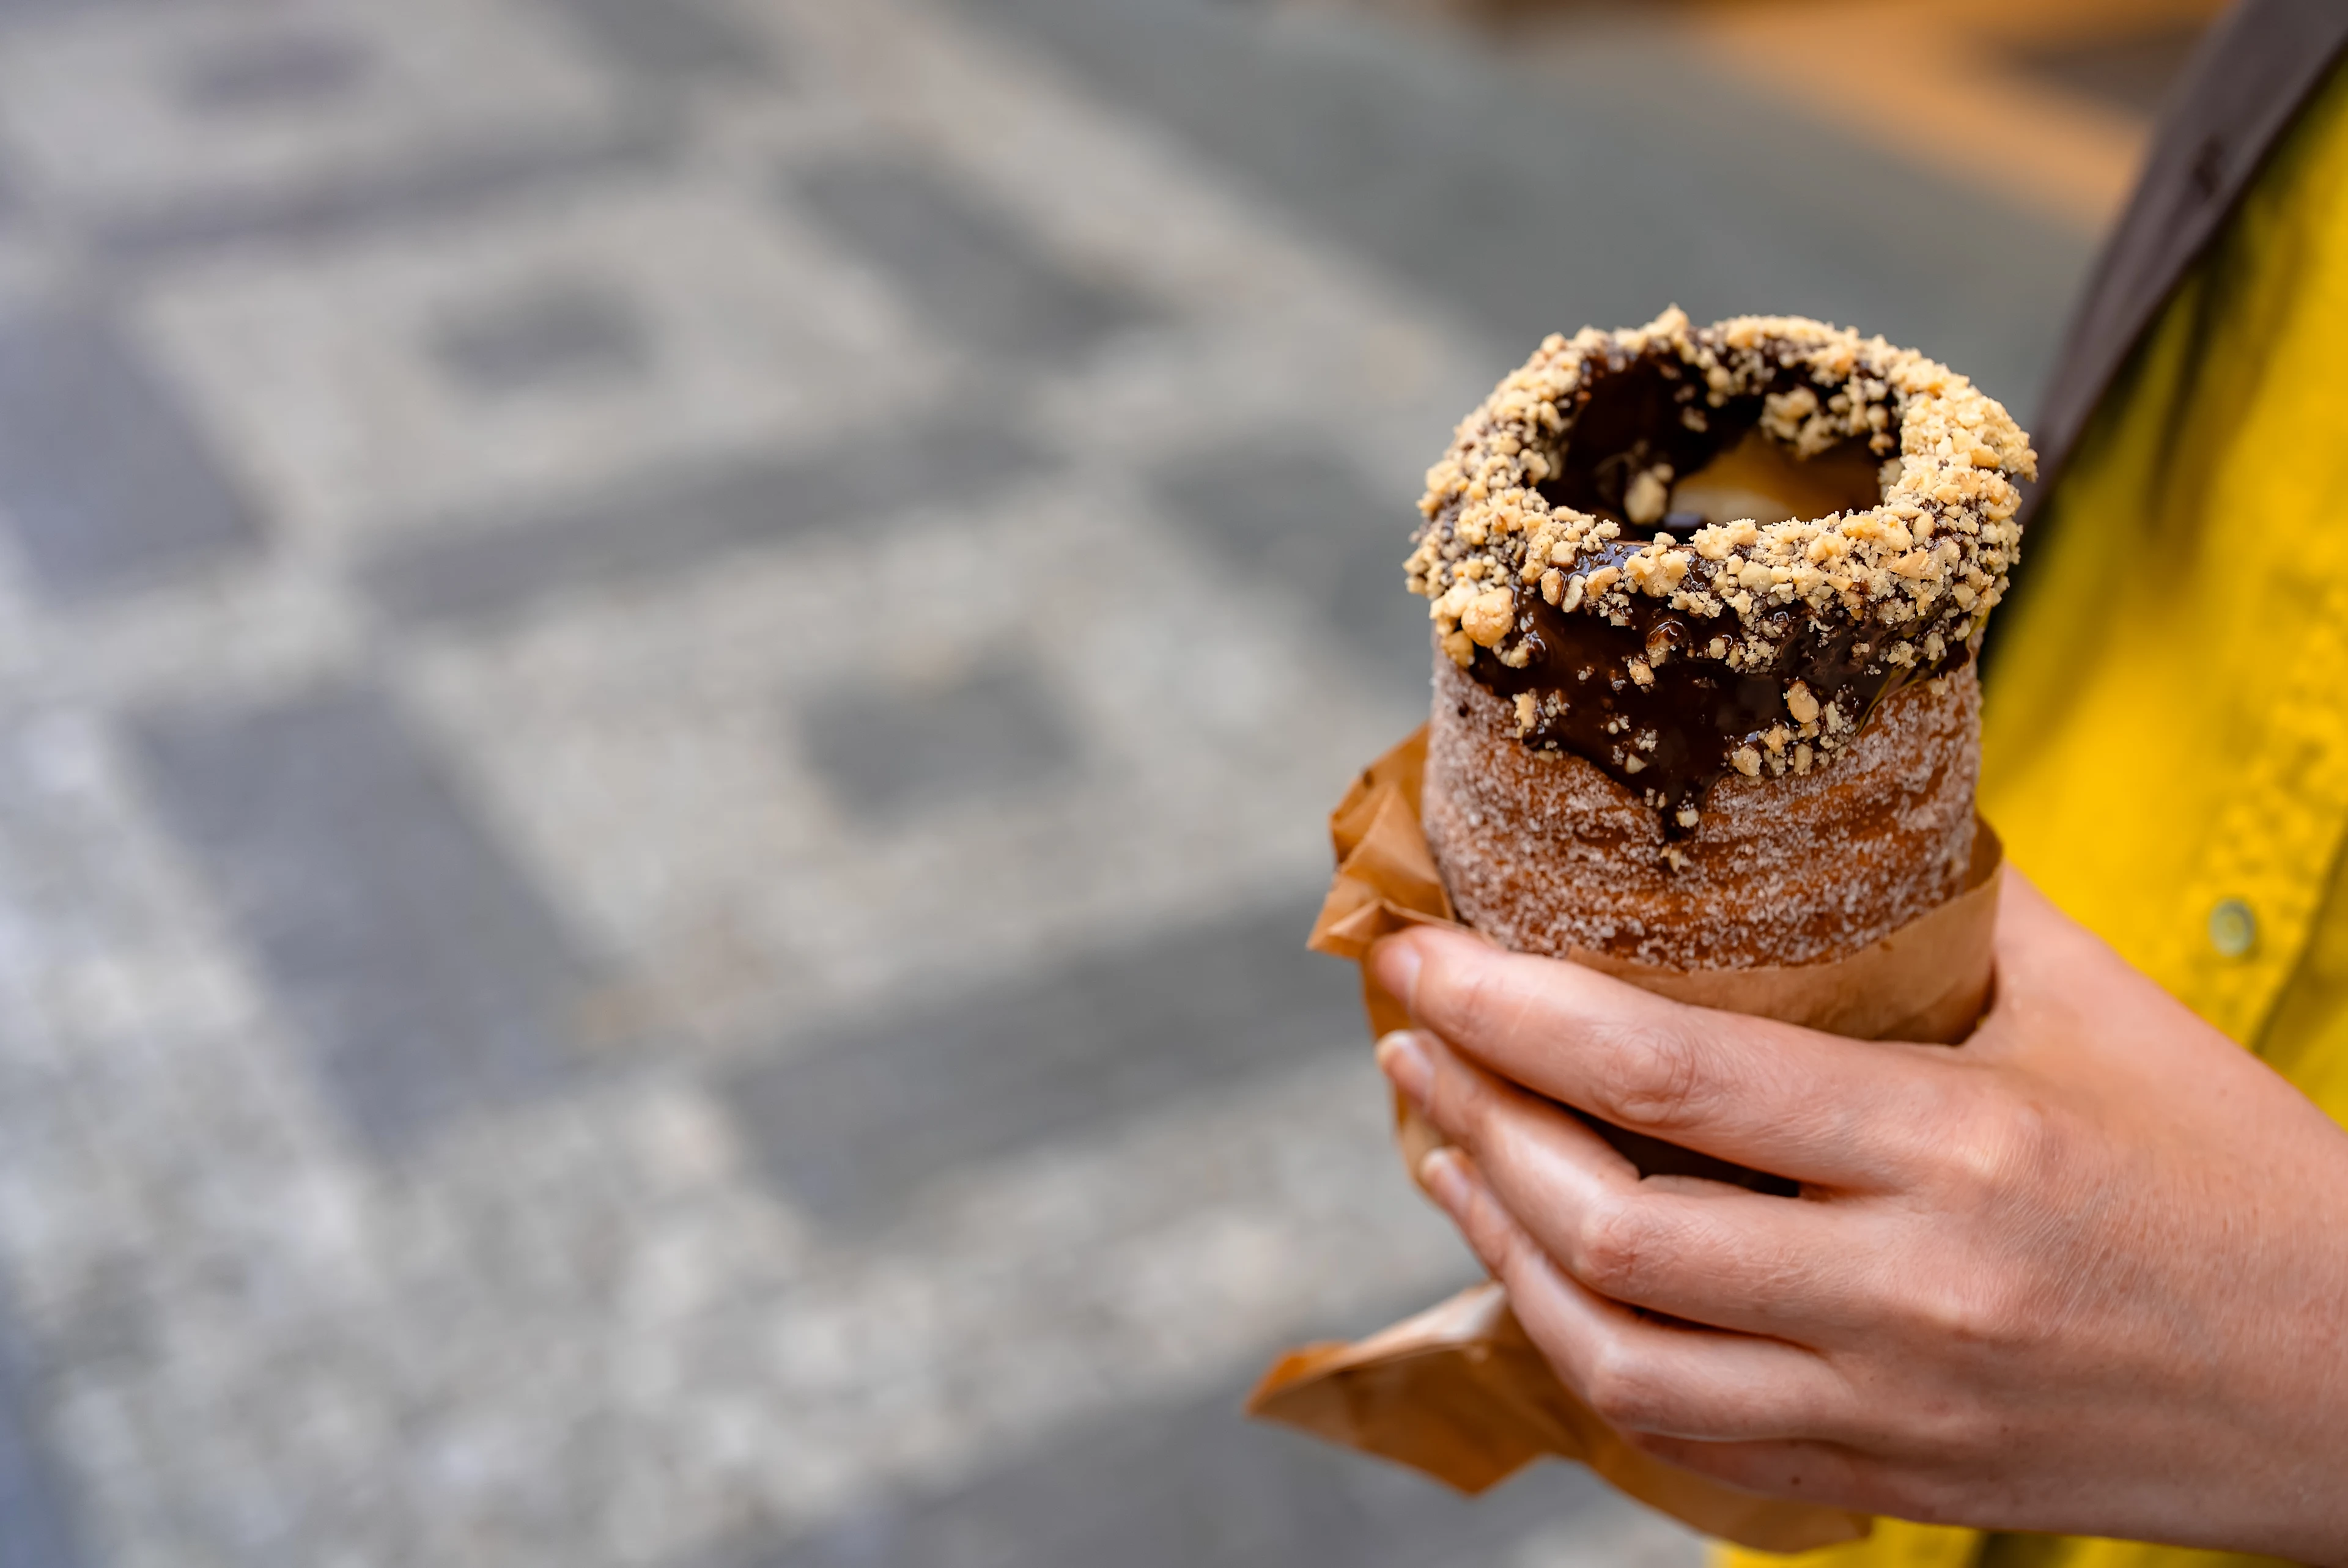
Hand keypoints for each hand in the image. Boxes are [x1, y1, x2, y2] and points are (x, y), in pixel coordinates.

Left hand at [1370, 872, 2347, 1560]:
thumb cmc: (2243, 1175)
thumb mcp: (2102, 1009)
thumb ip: (1943, 911)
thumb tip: (1804, 814)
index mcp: (1961, 1150)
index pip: (1667, 1078)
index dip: (1510, 1008)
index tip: (1417, 947)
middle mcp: (1909, 1295)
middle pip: (1608, 1227)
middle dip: (1471, 1118)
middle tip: (1410, 1033)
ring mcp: (1891, 1410)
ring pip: (1615, 1359)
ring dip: (1498, 1246)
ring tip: (1444, 1147)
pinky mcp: (1889, 1482)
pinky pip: (1683, 1436)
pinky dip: (1583, 1346)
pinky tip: (1542, 1270)